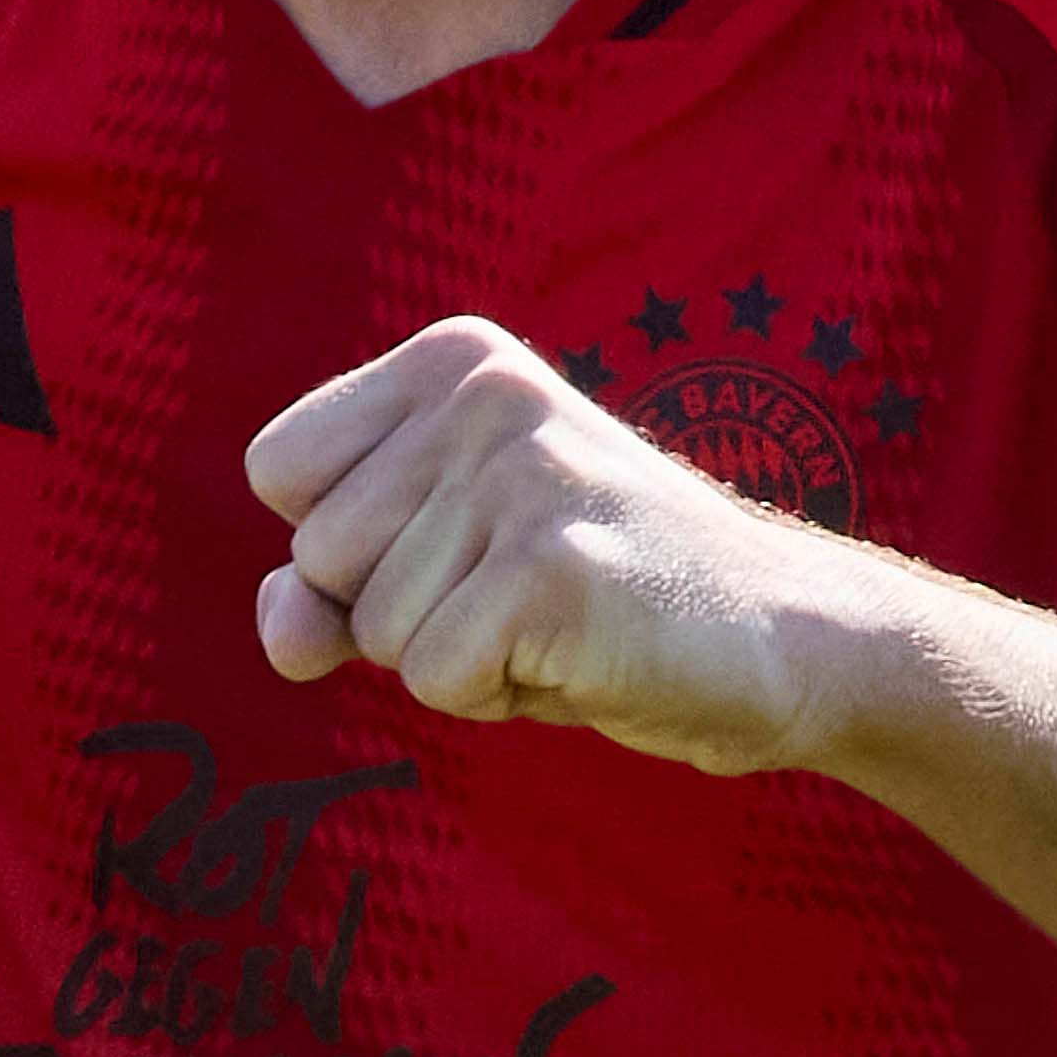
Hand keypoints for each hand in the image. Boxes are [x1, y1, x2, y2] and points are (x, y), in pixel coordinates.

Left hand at [239, 316, 897, 775]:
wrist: (776, 639)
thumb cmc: (585, 599)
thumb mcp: (437, 571)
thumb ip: (323, 590)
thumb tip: (283, 628)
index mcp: (450, 360)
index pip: (279, 468)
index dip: (346, 545)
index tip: (461, 540)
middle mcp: (483, 394)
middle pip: (318, 555)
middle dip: (404, 611)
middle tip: (524, 591)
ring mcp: (524, 475)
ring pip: (376, 629)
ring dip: (456, 658)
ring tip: (556, 619)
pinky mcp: (555, 568)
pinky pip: (436, 676)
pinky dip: (495, 695)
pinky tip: (578, 654)